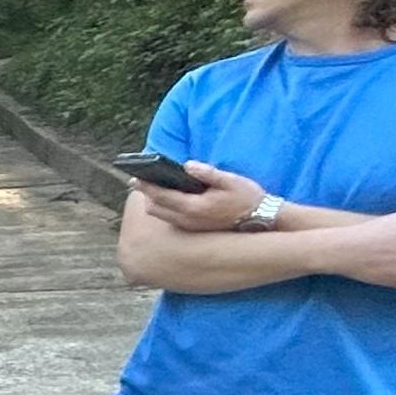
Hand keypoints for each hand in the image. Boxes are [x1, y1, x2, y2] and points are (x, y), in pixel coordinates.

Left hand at [135, 160, 270, 233]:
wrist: (261, 220)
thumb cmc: (247, 198)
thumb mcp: (230, 180)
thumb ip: (207, 172)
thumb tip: (187, 164)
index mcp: (194, 207)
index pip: (161, 196)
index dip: (146, 187)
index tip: (133, 178)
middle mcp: (188, 220)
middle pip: (155, 209)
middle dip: (146, 195)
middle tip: (139, 181)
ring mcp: (190, 227)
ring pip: (161, 216)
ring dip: (154, 202)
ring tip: (152, 187)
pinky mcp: (194, 229)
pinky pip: (170, 219)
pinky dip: (164, 208)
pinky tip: (168, 197)